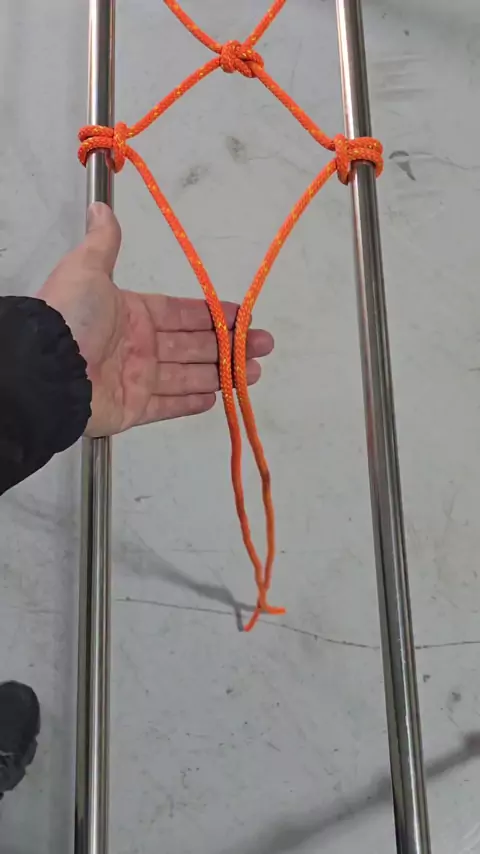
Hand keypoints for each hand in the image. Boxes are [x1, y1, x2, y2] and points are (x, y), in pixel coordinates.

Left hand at [37, 203, 273, 436]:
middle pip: (193, 345)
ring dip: (222, 373)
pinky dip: (191, 403)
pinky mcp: (133, 410)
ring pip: (188, 375)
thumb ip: (103, 243)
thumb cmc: (71, 318)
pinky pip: (168, 406)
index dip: (212, 313)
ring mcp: (137, 380)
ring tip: (254, 371)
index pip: (181, 313)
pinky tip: (217, 396)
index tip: (241, 315)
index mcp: (133, 314)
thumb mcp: (86, 269)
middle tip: (264, 345)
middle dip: (231, 345)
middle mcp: (139, 347)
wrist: (46, 369)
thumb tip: (102, 208)